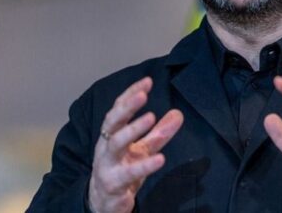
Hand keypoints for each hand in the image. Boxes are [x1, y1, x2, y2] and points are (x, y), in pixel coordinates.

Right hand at [88, 77, 182, 212]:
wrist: (104, 204)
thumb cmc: (122, 170)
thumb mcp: (142, 150)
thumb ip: (159, 133)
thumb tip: (178, 113)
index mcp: (111, 135)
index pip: (118, 109)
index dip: (130, 94)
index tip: (147, 81)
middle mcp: (106, 147)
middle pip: (112, 123)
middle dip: (126, 107)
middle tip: (143, 95)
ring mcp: (107, 166)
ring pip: (115, 145)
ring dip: (132, 130)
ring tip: (150, 117)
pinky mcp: (113, 185)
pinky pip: (127, 175)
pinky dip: (143, 166)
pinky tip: (160, 159)